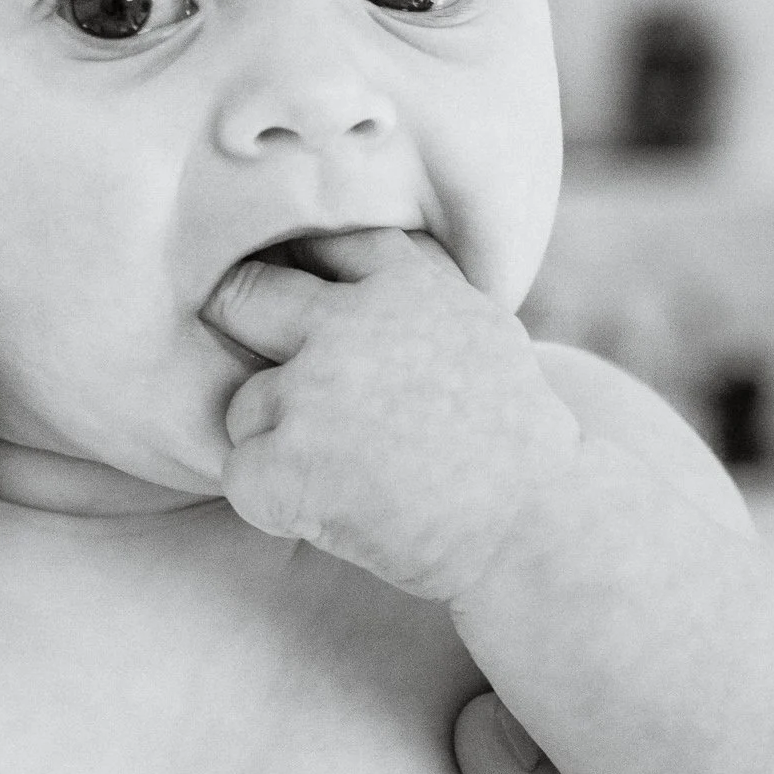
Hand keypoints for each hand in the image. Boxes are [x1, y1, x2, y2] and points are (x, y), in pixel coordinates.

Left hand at [206, 228, 581, 602]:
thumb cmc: (512, 440)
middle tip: (282, 383)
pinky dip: (274, 502)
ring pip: (243, 405)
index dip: (298, 269)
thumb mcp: (478, 327)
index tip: (297, 302)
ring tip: (347, 472)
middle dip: (241, 326)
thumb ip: (413, 287)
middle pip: (243, 297)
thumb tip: (351, 259)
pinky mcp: (286, 466)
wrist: (533, 530)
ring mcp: (312, 396)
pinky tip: (333, 512)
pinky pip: (241, 475)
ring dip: (276, 440)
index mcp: (400, 286)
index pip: (317, 243)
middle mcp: (347, 328)